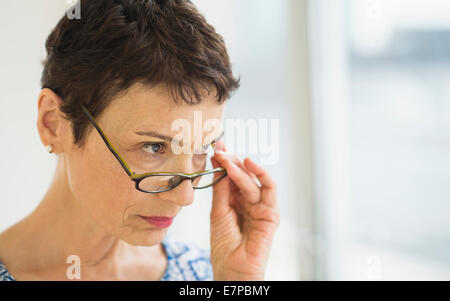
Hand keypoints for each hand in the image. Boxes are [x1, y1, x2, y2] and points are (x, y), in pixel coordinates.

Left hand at [209, 141, 279, 280]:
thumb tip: (218, 162)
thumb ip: (220, 187)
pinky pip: (269, 189)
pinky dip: (261, 174)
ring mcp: (261, 206)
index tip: (215, 147)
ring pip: (253, 180)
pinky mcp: (271, 213)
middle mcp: (249, 201)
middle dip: (231, 161)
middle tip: (219, 149)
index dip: (224, 162)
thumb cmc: (224, 245)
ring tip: (227, 158)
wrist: (232, 268)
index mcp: (236, 201)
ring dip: (240, 167)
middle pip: (243, 175)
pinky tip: (248, 164)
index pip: (232, 176)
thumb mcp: (218, 211)